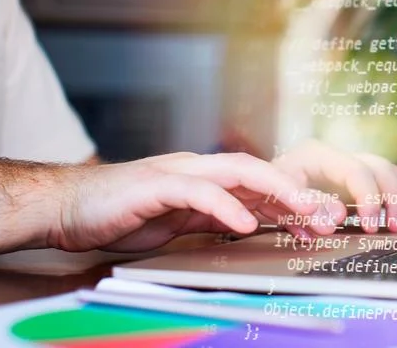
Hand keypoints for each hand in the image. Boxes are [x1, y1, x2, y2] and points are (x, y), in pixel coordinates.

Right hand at [47, 152, 345, 251]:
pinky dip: (224, 204)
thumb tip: (249, 226)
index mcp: (206, 179)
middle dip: (297, 191)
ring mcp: (177, 172)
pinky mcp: (154, 185)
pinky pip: (197, 192)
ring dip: (275, 191)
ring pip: (237, 172)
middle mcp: (198, 169)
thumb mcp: (178, 221)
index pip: (259, 184)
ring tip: (303, 209)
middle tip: (328, 214)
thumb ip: (212, 219)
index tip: (321, 221)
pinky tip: (243, 221)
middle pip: (259, 172)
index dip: (293, 200)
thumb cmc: (122, 213)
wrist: (69, 206)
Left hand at [272, 140, 396, 233]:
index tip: (370, 227)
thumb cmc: (265, 192)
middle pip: (381, 168)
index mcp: (318, 154)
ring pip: (391, 173)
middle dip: (393, 199)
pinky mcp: (357, 179)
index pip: (356, 171)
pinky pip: (391, 182)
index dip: (368, 199)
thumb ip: (307, 208)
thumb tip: (336, 220)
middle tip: (396, 228)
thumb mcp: (279, 198)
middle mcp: (339, 156)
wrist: (256, 187)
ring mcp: (351, 165)